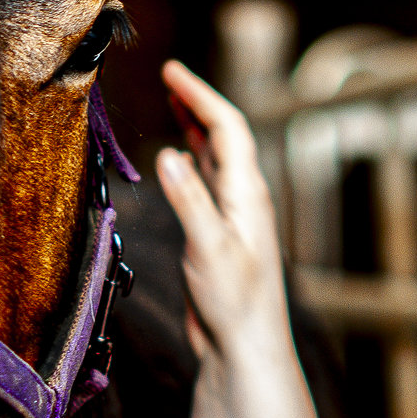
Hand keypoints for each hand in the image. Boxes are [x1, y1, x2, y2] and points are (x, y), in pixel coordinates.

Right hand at [157, 61, 290, 362]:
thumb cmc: (236, 303)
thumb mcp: (209, 248)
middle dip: (198, 104)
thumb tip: (169, 154)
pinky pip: (206, 183)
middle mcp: (243, 197)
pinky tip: (177, 160)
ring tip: (175, 104)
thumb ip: (189, 202)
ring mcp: (233, 215)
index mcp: (247, 193)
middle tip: (171, 78)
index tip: (173, 71)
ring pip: (216, 158)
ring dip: (196, 129)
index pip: (227, 128)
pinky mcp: (220, 233)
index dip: (200, 96)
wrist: (244, 346)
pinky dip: (191, 161)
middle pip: (224, 136)